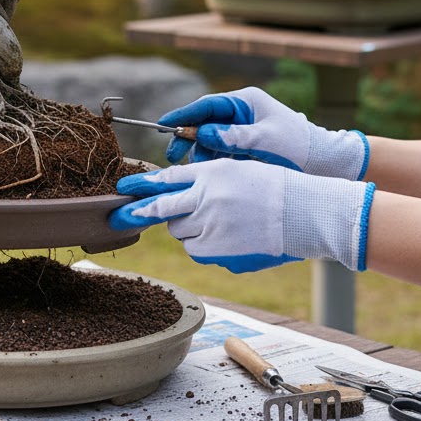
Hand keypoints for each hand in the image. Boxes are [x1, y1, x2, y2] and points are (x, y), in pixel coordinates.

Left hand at [109, 160, 375, 273]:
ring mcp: (212, 226)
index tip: (121, 187)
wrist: (304, 212)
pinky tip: (224, 236)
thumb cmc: (272, 186)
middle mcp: (206, 199)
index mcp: (209, 174)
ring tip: (215, 219)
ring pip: (180, 231)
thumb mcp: (233, 170)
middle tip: (116, 217)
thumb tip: (171, 192)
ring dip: (186, 227)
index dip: (140, 184)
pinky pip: (197, 250)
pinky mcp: (220, 250)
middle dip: (135, 213)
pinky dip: (202, 244)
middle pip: (161, 208)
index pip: (165, 179)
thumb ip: (201, 180)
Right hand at [159, 86, 368, 178]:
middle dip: (187, 137)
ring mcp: (242, 131)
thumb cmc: (301, 147)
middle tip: (173, 155)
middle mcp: (241, 114)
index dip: (183, 114)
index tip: (163, 124)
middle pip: (203, 122)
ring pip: (209, 140)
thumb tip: (203, 133)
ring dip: (200, 153)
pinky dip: (212, 162)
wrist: (327, 165)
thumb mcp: (267, 140)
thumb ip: (234, 136)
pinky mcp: (245, 149)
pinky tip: (209, 174)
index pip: (207, 105)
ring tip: (196, 169)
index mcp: (246, 102)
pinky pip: (220, 153)